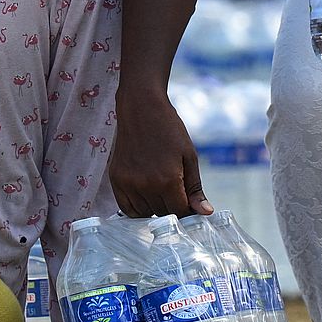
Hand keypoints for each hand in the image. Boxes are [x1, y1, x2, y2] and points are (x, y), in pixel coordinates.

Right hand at [108, 89, 211, 217]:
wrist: (142, 108)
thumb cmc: (169, 130)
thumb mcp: (189, 157)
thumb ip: (195, 188)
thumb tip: (205, 213)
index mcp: (168, 180)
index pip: (180, 212)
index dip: (187, 209)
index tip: (189, 201)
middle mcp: (146, 185)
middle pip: (163, 213)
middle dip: (172, 206)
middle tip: (174, 189)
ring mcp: (128, 183)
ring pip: (145, 213)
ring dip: (155, 207)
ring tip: (159, 187)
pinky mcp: (116, 180)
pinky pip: (127, 208)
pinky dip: (137, 207)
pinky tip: (145, 194)